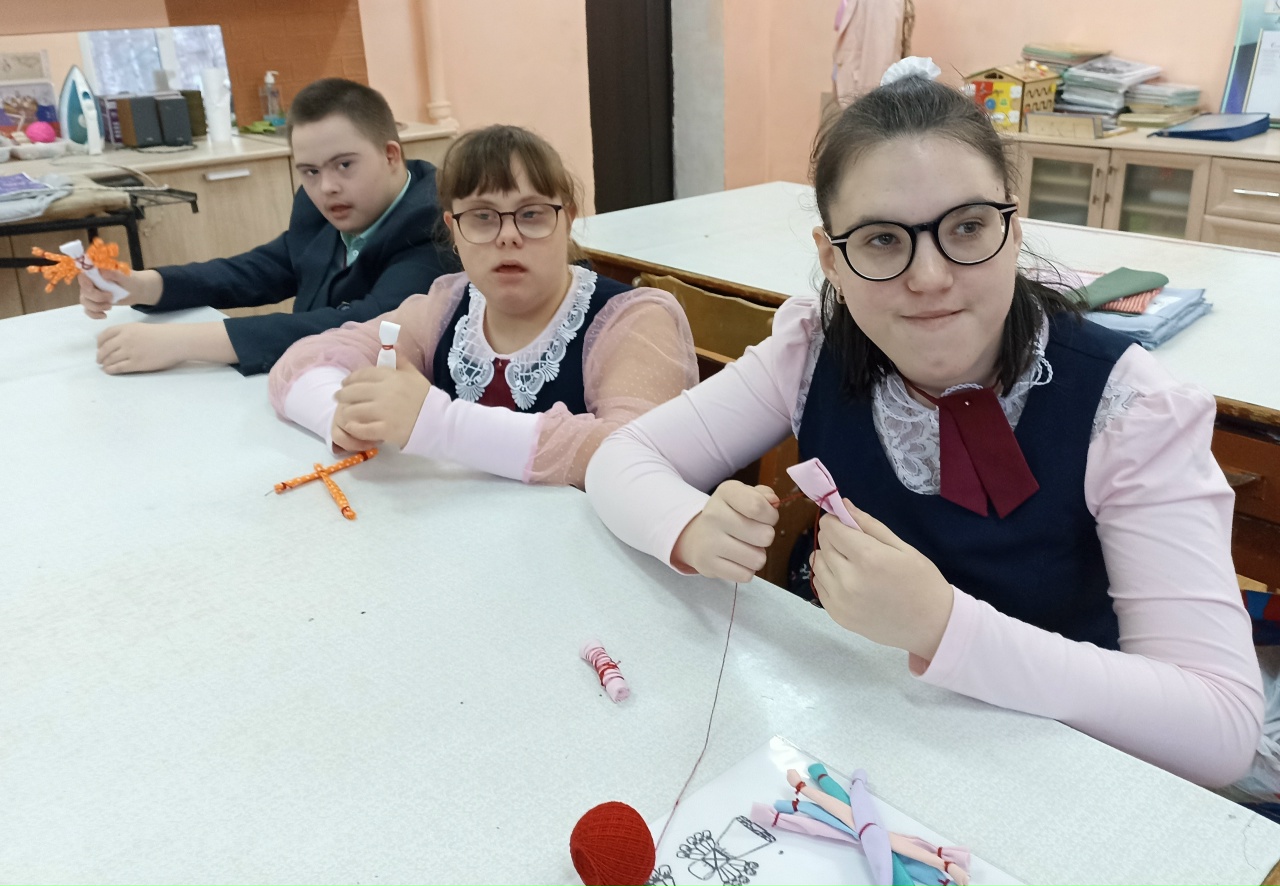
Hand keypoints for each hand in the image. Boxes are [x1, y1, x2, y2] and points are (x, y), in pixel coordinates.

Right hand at [79, 268, 161, 318]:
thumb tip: (101, 272)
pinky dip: (94, 315)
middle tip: (111, 298)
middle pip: (84, 292)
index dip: (85, 285)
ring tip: (110, 307)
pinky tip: (104, 316)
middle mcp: (90, 282)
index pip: (82, 278)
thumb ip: (114, 273)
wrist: (136, 290)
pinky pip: (88, 310)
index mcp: (95, 272)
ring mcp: (91, 293)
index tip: (94, 290)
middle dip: (96, 298)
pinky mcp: (95, 302)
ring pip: (85, 302)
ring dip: (96, 307)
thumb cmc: (131, 280)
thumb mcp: (125, 276)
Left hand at [97, 323, 192, 373]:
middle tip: (99, 360)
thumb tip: (116, 343)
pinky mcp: (136, 364)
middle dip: (100, 355)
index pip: (104, 335)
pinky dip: (110, 370)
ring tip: (104, 366)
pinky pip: (117, 368)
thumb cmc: (163, 335)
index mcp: (126, 328)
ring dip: (104, 363)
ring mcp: (130, 352)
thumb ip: (127, 333)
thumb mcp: (141, 328)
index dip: (99, 342)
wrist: (177, 342)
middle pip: (105, 348)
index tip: (99, 347)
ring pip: (109, 359)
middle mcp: (125, 339)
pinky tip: (109, 371)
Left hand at [332, 353, 430, 449]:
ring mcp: (383, 412)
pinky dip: (353, 427)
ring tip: (344, 413)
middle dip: (342, 395)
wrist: (439, 421)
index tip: (345, 383)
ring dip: (346, 412)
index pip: (363, 374)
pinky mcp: (384, 429)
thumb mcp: (414, 375)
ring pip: (353, 410)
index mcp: (391, 377)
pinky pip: (361, 428)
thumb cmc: (425, 398)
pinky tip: (352, 426)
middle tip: (338, 398)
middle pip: (353, 392)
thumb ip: (401, 360)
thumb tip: (393, 343)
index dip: (350, 379)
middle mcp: (384, 392)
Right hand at [671, 480, 779, 581]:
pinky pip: (745, 575)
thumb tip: (774, 502)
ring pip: (758, 559)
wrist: (697, 536)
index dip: (771, 516)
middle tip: (754, 535)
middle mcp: (713, 514)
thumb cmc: (730, 515)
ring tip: (745, 548)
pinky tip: (736, 561)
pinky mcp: (707, 564)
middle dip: (766, 537)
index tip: (765, 518)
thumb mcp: (745, 497)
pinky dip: (746, 570)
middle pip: (765, 536)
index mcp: (726, 493)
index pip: (758, 506)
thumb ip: (764, 495)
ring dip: (757, 556)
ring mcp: (708, 541)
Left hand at [810, 500, 952, 658]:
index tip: (846, 523)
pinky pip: (819, 586)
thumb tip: (843, 505)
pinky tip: (848, 580)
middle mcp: (849, 579)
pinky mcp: (838, 616)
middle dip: (835, 537)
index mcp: (868, 558)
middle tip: (855, 544)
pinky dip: (829, 578)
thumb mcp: (903, 547)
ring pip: (818, 564)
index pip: (831, 528)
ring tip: (852, 564)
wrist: (931, 627)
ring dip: (829, 557)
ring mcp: (841, 600)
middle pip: (824, 544)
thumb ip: (870, 525)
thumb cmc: (923, 582)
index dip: (836, 521)